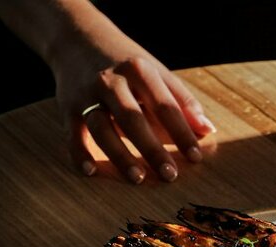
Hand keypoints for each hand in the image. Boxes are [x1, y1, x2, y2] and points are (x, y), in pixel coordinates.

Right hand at [50, 21, 214, 182]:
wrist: (78, 39)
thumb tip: (208, 130)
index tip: (196, 157)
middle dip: (152, 149)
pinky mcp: (67, 106)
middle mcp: (111, 81)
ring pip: (102, 128)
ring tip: (138, 178)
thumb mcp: (157, 74)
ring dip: (119, 155)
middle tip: (170, 175)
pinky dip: (79, 152)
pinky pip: (73, 133)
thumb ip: (183, 102)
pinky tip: (91, 171)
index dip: (182, 133)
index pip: (165, 106)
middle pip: (133, 118)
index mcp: (139, 70)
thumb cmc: (128, 64)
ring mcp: (87, 94)